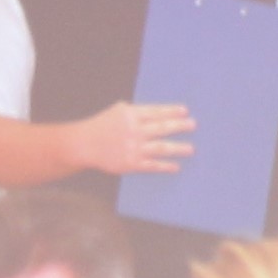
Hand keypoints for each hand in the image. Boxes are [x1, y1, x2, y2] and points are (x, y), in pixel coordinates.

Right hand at [71, 99, 195, 178]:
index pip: (156, 112)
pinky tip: (176, 166)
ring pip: (160, 148)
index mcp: (131, 115)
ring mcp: (133, 149)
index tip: (185, 111)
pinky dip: (165, 166)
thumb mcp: (118, 111)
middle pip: (162, 128)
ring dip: (178, 148)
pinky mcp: (130, 164)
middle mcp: (134, 131)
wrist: (84, 145)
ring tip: (191, 149)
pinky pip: (151, 166)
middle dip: (179, 126)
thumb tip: (162, 113)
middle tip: (193, 125)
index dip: (172, 111)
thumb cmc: (103, 126)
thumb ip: (138, 111)